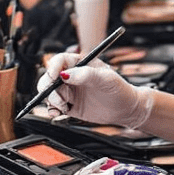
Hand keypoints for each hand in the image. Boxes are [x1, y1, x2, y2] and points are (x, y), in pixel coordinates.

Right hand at [36, 53, 153, 127]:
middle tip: (57, 97)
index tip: (54, 77)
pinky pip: (54, 107)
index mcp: (80, 63)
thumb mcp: (106, 79)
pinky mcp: (69, 106)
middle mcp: (71, 76)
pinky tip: (57, 113)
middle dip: (48, 87)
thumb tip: (65, 74)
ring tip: (64, 106)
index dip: (53, 68)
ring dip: (51, 100)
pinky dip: (52, 110)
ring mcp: (69, 91)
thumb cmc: (119, 89)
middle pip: (49, 78)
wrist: (125, 109)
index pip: (59, 61)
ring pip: (49, 93)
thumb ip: (86, 75)